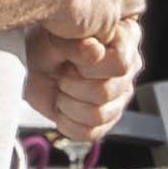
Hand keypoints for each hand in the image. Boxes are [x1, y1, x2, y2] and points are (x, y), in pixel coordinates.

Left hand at [25, 17, 137, 142]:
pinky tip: (63, 106)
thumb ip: (76, 42)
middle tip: (63, 72)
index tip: (72, 60)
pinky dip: (67, 122)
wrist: (37, 59)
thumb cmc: (50, 41)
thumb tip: (95, 53)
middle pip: (106, 93)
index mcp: (125, 38)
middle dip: (72, 85)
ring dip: (68, 103)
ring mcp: (121, 95)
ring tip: (63, 87)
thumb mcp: (56, 35)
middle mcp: (130, 67)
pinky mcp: (108, 118)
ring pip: (97, 115)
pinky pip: (89, 133)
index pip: (120, 64)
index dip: (89, 67)